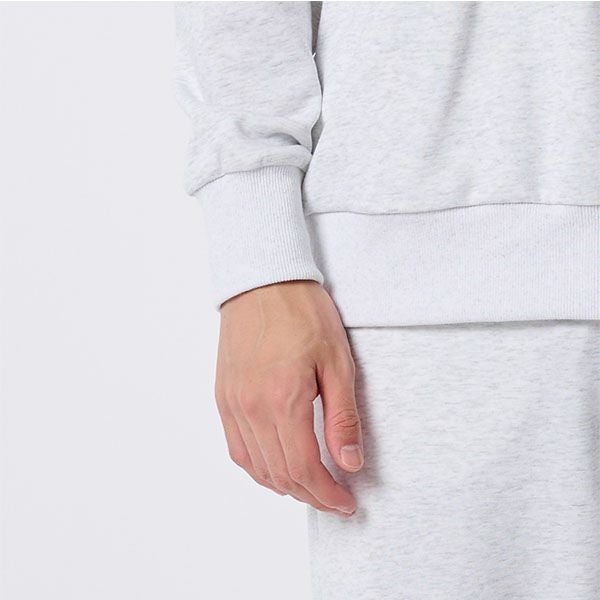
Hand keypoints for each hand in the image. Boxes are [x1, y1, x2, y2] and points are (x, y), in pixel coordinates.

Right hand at [215, 280, 363, 515]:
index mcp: (283, 400)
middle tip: (334, 498)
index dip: (327, 494)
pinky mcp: (223, 396)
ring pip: (256, 467)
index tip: (347, 503)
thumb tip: (350, 462)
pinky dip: (257, 467)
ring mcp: (232, 404)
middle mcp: (251, 408)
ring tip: (310, 486)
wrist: (263, 282)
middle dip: (311, 495)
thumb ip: (343, 417)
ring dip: (284, 485)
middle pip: (280, 474)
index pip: (304, 469)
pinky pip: (236, 448)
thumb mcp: (337, 362)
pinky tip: (275, 467)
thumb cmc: (303, 314)